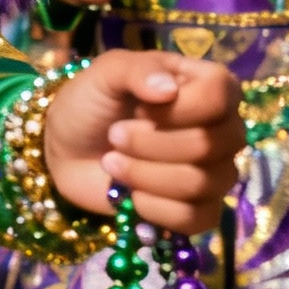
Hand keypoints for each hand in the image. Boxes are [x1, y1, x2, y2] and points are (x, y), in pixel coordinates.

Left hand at [43, 51, 243, 232]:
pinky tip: (131, 194)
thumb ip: (138, 70)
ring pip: (200, 183)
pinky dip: (154, 207)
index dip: (181, 105)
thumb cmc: (92, 103)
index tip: (141, 107)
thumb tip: (169, 89)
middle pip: (210, 144)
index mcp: (206, 86)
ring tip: (112, 161)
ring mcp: (215, 172)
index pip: (220, 94)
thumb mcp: (106, 73)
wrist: (68, 151)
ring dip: (145, 174)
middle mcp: (221, 129)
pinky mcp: (201, 210)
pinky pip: (196, 218)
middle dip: (151, 143)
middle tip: (115, 135)